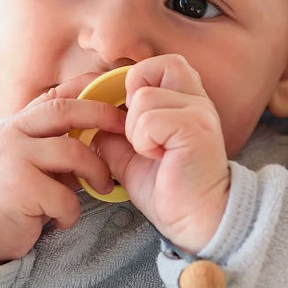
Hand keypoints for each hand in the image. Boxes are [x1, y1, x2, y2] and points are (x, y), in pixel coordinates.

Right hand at [0, 75, 126, 264]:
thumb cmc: (13, 196)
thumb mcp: (31, 161)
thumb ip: (57, 144)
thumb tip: (105, 133)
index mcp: (17, 124)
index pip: (56, 96)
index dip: (90, 89)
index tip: (119, 97)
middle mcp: (11, 134)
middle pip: (65, 111)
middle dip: (103, 116)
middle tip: (127, 132)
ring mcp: (13, 159)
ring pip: (73, 152)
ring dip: (97, 172)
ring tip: (102, 188)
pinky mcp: (19, 190)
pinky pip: (65, 196)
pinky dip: (72, 212)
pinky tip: (62, 220)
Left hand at [94, 54, 230, 253]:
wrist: (198, 221)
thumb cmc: (171, 190)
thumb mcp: (133, 156)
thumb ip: (115, 134)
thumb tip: (90, 122)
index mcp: (185, 101)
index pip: (156, 66)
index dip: (134, 85)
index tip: (129, 120)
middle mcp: (196, 100)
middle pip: (152, 67)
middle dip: (134, 97)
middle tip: (140, 132)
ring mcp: (198, 111)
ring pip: (143, 97)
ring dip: (135, 130)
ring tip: (152, 153)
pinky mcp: (194, 128)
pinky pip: (149, 120)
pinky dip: (144, 141)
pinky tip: (158, 158)